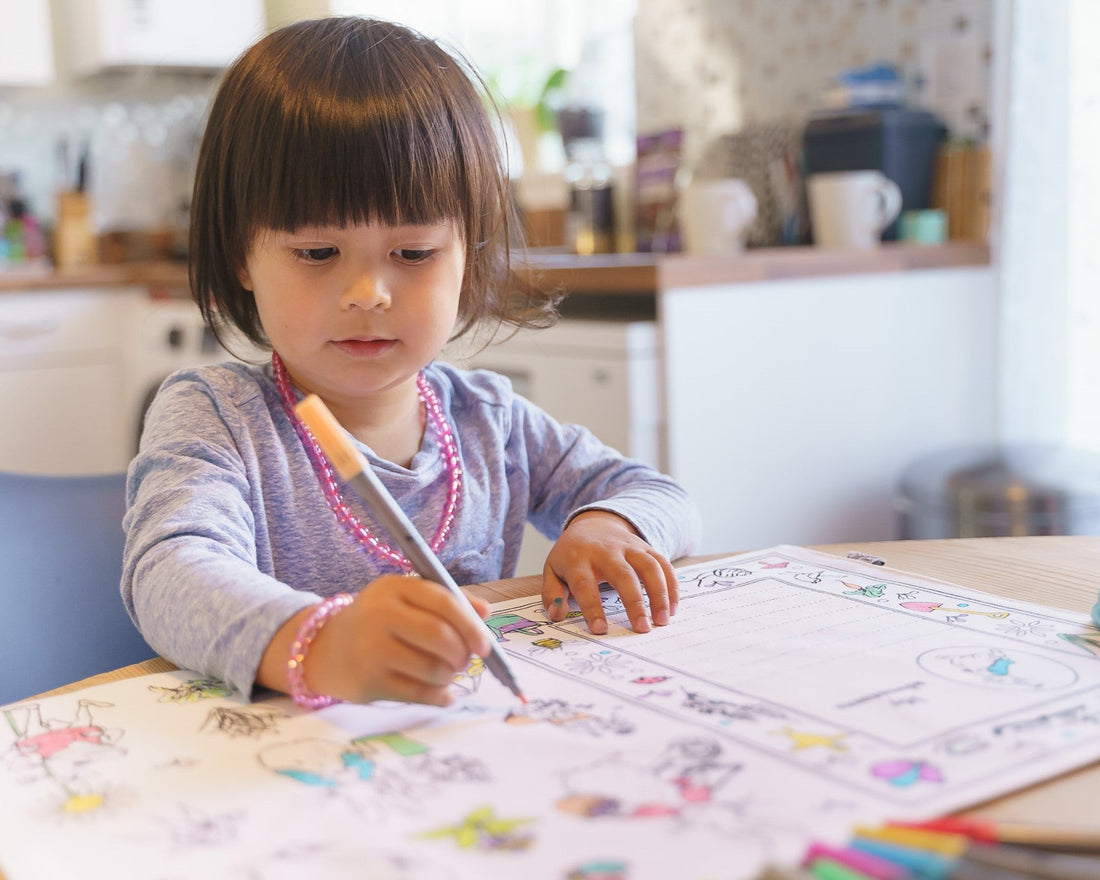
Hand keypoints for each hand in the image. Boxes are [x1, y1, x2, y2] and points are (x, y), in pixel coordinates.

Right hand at [269, 575, 491, 706]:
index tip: (485, 645)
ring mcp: (370, 650)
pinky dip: (440, 696)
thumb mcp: (406, 600)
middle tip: (465, 661)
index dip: (470, 624)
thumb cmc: (378, 622)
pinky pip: (419, 694)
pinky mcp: (368, 683)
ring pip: (432, 669)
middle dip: (462, 654)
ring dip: (449, 676)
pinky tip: (443, 694)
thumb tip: (486, 613)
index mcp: (393, 587)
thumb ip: (448, 602)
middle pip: (439, 637)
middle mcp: (378, 614)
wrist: (325, 649)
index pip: (443, 601)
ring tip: (446, 673)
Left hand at [542, 510, 677, 634]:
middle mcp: (606, 551)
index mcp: (578, 559)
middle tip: (643, 628)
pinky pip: (663, 563)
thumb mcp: (553, 569)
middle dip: (635, 602)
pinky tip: (673, 607)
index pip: (585, 584)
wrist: (593, 523)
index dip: (592, 608)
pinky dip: (671, 584)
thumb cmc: (572, 554)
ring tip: (663, 620)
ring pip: (649, 566)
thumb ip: (552, 593)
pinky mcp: (646, 547)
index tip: (600, 629)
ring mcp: (629, 547)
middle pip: (623, 574)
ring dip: (660, 593)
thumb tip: (557, 615)